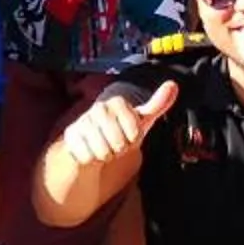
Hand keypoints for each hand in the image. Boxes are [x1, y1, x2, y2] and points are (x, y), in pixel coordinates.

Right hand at [60, 79, 177, 170]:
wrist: (92, 142)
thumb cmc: (120, 130)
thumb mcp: (140, 120)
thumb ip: (157, 104)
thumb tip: (174, 85)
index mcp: (116, 103)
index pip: (134, 132)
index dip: (133, 139)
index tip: (129, 135)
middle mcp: (98, 109)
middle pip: (118, 143)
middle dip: (119, 149)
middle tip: (115, 143)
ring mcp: (82, 122)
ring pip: (103, 152)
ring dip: (106, 156)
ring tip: (103, 147)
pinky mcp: (70, 137)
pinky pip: (88, 157)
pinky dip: (91, 160)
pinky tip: (90, 151)